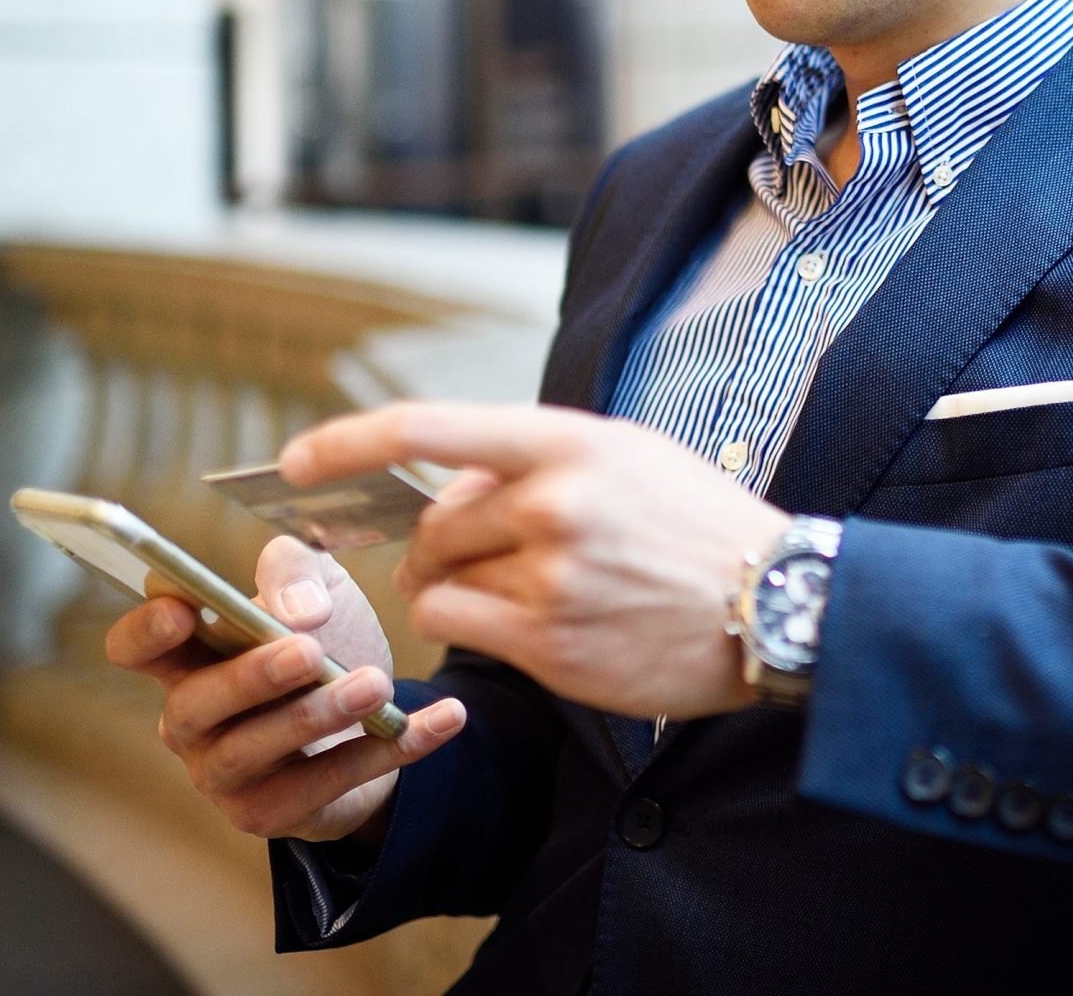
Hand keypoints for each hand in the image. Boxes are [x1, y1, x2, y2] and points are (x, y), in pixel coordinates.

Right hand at [103, 533, 466, 844]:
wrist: (373, 709)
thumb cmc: (323, 637)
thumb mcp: (316, 585)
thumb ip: (296, 573)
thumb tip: (299, 610)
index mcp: (188, 657)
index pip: (135, 649)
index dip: (144, 632)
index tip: (182, 609)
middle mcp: (191, 721)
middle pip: (197, 704)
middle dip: (251, 677)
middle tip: (310, 651)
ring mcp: (226, 775)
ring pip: (256, 751)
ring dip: (317, 716)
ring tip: (375, 684)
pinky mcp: (274, 814)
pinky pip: (329, 785)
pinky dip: (389, 750)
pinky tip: (442, 718)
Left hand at [278, 403, 792, 718]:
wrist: (776, 603)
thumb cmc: (699, 526)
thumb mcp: (630, 456)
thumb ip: (541, 457)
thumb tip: (453, 474)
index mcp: (572, 441)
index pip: (430, 428)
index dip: (350, 441)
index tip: (295, 459)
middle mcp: (555, 502)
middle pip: (434, 522)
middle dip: (435, 542)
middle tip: (467, 557)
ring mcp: (551, 576)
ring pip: (439, 579)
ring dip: (454, 587)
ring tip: (510, 593)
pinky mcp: (549, 644)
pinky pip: (455, 628)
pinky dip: (464, 625)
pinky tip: (513, 626)